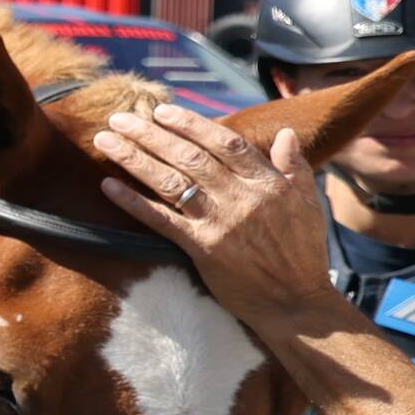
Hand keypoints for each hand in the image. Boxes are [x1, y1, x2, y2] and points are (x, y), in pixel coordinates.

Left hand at [91, 104, 342, 331]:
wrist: (297, 304)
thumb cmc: (303, 254)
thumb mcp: (309, 205)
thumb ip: (294, 167)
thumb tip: (286, 133)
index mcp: (266, 184)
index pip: (224, 143)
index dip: (191, 124)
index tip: (163, 111)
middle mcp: (241, 198)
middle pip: (190, 157)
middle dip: (151, 134)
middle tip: (120, 118)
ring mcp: (219, 223)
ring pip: (171, 182)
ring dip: (134, 158)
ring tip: (105, 141)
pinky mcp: (202, 249)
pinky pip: (161, 220)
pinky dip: (132, 202)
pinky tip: (107, 185)